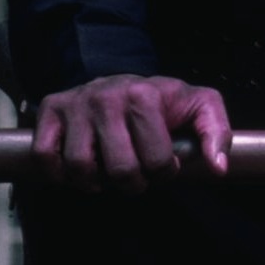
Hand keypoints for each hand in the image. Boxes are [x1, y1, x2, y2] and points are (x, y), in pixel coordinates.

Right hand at [32, 74, 230, 192]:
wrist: (120, 82)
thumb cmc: (161, 101)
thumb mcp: (199, 106)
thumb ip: (217, 133)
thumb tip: (218, 168)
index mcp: (146, 95)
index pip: (155, 159)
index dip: (163, 173)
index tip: (163, 165)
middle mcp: (107, 97)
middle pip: (119, 168)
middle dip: (132, 183)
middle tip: (136, 175)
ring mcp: (76, 103)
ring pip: (80, 167)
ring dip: (95, 182)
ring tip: (107, 172)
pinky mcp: (50, 110)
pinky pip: (45, 156)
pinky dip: (58, 172)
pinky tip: (77, 168)